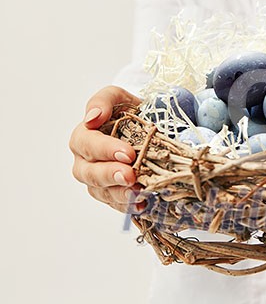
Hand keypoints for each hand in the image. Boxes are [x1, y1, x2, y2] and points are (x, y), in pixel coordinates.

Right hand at [69, 86, 144, 212]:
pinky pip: (116, 204)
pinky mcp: (111, 194)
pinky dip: (129, 206)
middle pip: (89, 173)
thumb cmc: (127, 111)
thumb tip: (92, 117)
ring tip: (139, 193)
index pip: (87, 144)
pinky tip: (142, 204)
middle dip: (111, 175)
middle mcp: (85, 161)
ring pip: (102, 192)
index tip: (128, 153)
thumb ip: (104, 100)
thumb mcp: (118, 97)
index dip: (105, 149)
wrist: (145, 127)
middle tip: (131, 175)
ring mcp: (98, 180)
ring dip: (120, 194)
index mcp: (84, 137)